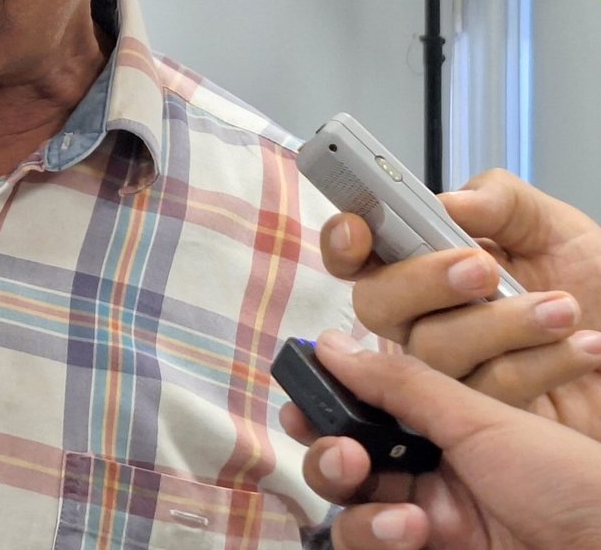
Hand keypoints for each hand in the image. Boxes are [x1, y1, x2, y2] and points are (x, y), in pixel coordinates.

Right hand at [284, 330, 600, 549]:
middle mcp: (428, 474)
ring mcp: (427, 527)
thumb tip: (327, 342)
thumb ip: (399, 382)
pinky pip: (366, 548)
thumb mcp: (484, 419)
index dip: (324, 403)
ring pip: (346, 514)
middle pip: (340, 462)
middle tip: (347, 457)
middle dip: (327, 456)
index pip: (361, 410)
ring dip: (356, 509)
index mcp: (442, 428)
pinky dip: (376, 538)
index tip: (300, 399)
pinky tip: (412, 533)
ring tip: (402, 515)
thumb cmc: (572, 481)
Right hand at [320, 168, 600, 430]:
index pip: (359, 254)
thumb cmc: (600, 291)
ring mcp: (450, 372)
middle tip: (484, 270)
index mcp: (430, 264)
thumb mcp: (557, 228)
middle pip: (374, 305)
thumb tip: (446, 201)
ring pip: (432, 351)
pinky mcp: (482, 420)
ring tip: (564, 311)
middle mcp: (428, 317)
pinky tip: (582, 348)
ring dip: (503, 324)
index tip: (360, 231)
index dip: (344, 243)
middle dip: (423, 282)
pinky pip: (486, 391)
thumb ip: (501, 201)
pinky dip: (542, 363)